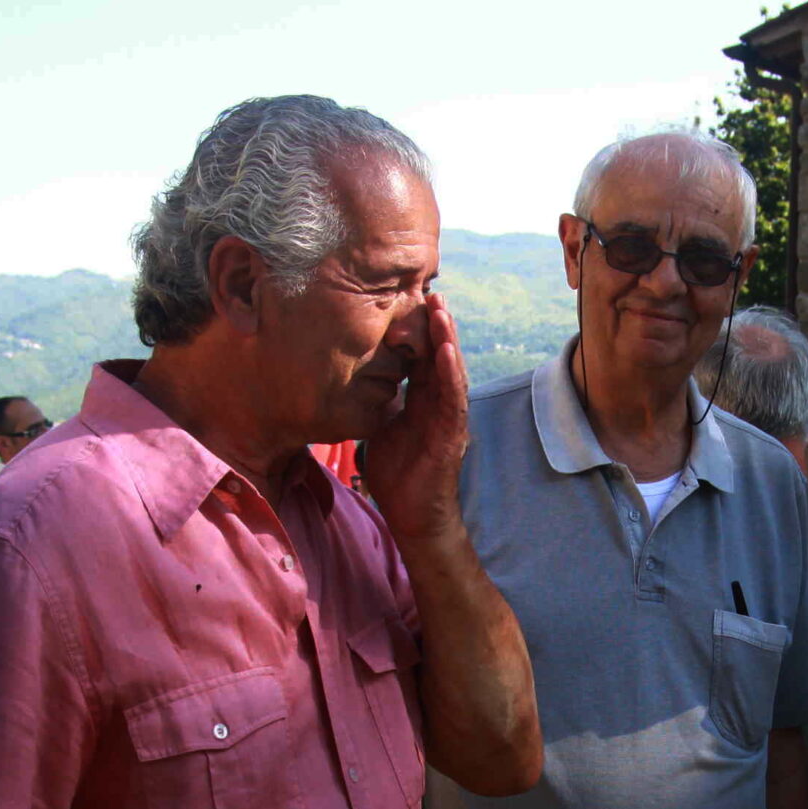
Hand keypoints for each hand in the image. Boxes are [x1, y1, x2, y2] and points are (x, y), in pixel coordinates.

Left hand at [364, 294, 470, 546]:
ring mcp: (450, 418)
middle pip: (441, 357)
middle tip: (431, 292)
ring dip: (447, 340)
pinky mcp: (453, 434)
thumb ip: (378, 404)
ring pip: (451, 371)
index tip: (409, 302)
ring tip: (441, 310)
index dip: (419, 332)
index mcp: (424, 402)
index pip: (423, 359)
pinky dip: (451, 373)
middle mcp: (440, 404)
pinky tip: (446, 351)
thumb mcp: (382, 429)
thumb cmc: (399, 476)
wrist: (414, 517)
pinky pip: (453, 399)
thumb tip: (354, 383)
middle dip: (437, 325)